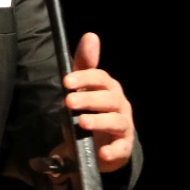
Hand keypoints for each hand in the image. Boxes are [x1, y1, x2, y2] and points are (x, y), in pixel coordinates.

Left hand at [63, 32, 134, 172]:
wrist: (101, 144)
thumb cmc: (92, 110)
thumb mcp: (84, 87)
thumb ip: (85, 64)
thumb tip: (91, 35)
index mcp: (108, 88)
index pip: (100, 78)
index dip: (84, 78)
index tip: (67, 81)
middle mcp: (119, 105)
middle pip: (109, 98)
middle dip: (89, 99)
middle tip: (69, 101)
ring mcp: (123, 126)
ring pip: (116, 121)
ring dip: (100, 121)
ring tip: (83, 123)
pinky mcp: (122, 147)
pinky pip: (120, 149)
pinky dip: (113, 151)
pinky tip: (102, 153)